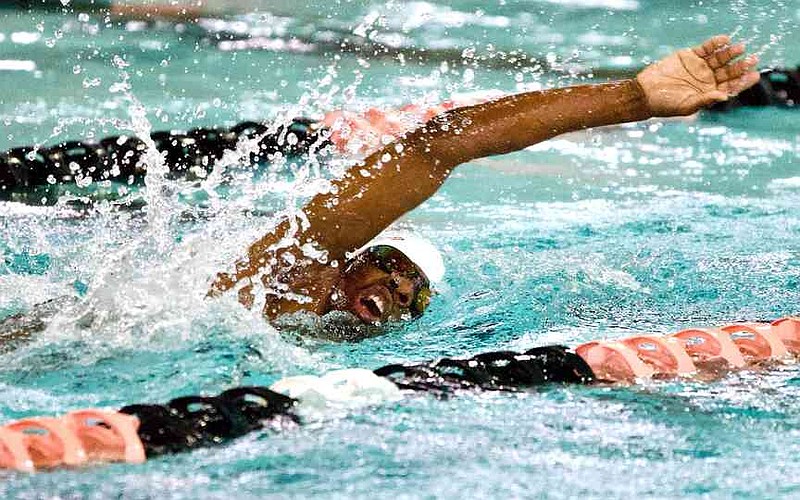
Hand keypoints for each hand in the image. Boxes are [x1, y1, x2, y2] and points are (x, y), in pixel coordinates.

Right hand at [636, 35, 759, 116]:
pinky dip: (715, 44)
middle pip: (729, 71)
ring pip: (720, 58)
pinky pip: (706, 48)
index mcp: (709, 93)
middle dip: (741, 65)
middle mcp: (707, 80)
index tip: (754, 75)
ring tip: (740, 48)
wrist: (645, 93)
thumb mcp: (686, 105)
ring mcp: (700, 67)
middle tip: (752, 59)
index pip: (731, 86)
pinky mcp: (690, 56)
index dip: (743, 81)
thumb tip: (724, 96)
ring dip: (730, 53)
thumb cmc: (665, 104)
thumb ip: (706, 100)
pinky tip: (724, 40)